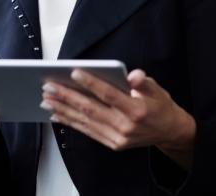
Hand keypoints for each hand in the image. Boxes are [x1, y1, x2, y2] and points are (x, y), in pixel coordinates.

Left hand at [40, 69, 195, 168]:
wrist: (170, 132)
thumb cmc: (160, 106)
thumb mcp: (157, 89)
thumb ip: (143, 81)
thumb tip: (132, 74)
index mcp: (136, 110)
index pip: (109, 95)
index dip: (91, 83)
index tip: (74, 72)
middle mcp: (125, 126)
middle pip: (91, 109)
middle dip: (67, 96)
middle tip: (48, 86)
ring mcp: (117, 137)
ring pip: (85, 121)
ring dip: (63, 110)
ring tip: (46, 100)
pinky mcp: (112, 143)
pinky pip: (87, 131)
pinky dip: (70, 123)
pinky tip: (56, 115)